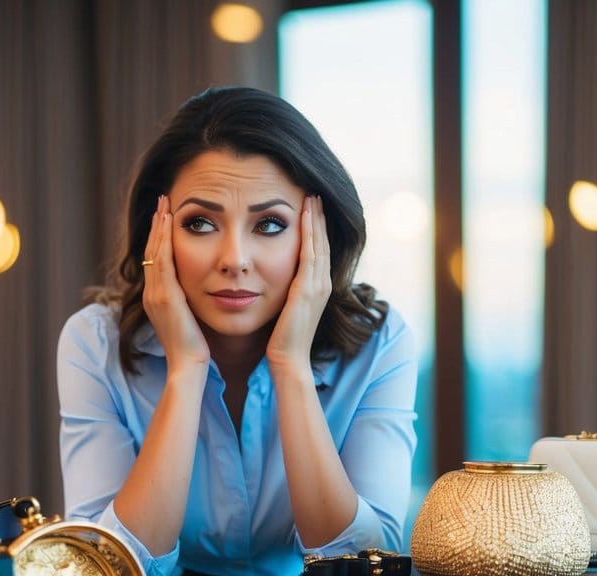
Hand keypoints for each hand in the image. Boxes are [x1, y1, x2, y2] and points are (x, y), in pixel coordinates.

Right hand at [142, 195, 209, 370]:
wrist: (189, 367)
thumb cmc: (195, 350)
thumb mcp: (190, 321)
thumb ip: (190, 305)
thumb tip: (204, 291)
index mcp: (157, 299)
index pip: (157, 260)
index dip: (160, 237)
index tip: (168, 217)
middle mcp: (151, 294)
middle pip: (152, 250)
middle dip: (158, 225)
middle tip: (164, 200)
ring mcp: (155, 294)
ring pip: (155, 251)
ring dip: (160, 226)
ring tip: (166, 204)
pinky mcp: (164, 296)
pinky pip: (162, 260)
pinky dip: (164, 239)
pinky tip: (170, 222)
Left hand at [267, 195, 331, 371]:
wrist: (287, 360)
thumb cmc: (282, 340)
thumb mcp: (286, 309)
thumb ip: (286, 292)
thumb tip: (273, 278)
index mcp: (318, 288)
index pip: (319, 251)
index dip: (316, 229)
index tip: (311, 208)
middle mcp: (322, 284)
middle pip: (323, 242)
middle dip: (319, 218)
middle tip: (314, 194)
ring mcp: (318, 286)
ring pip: (319, 244)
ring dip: (316, 219)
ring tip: (311, 197)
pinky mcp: (307, 290)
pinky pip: (310, 254)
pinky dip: (309, 233)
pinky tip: (304, 215)